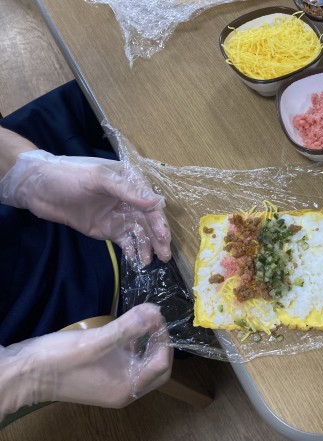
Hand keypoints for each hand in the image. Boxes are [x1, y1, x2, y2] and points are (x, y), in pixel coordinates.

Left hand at [0, 150, 170, 264]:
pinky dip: (133, 250)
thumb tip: (156, 202)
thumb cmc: (68, 175)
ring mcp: (119, 215)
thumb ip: (128, 191)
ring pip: (139, 233)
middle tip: (164, 255)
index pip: (150, 203)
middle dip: (157, 238)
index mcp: (131, 181)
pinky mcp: (108, 229)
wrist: (36, 187)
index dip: (158, 221)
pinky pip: (125, 241)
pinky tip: (137, 260)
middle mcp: (129, 199)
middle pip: (148, 221)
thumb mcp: (98, 179)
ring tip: (150, 262)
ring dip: (147, 246)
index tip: (163, 237)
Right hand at [0, 303, 171, 416]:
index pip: (162, 365)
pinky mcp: (103, 374)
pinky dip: (132, 343)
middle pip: (157, 366)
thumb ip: (127, 328)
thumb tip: (154, 311)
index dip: (163, 339)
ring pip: (143, 361)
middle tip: (154, 319)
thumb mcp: (96, 341)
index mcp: (127, 387)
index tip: (156, 316)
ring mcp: (113, 382)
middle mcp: (124, 389)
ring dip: (147, 341)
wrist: (23, 373)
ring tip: (143, 318)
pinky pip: (127, 359)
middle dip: (159, 342)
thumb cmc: (59, 360)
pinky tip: (127, 326)